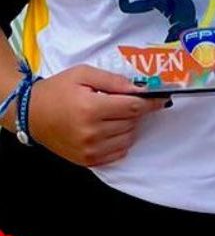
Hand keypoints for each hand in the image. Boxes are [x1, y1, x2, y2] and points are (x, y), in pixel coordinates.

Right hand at [28, 65, 166, 166]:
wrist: (31, 114)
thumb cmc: (58, 90)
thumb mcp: (83, 74)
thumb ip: (113, 81)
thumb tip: (140, 89)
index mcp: (91, 108)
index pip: (132, 107)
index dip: (150, 102)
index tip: (162, 98)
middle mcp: (92, 133)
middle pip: (132, 122)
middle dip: (132, 110)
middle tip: (119, 101)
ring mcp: (90, 150)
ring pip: (128, 138)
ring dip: (127, 125)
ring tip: (110, 115)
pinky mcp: (88, 161)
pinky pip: (119, 152)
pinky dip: (120, 140)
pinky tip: (107, 129)